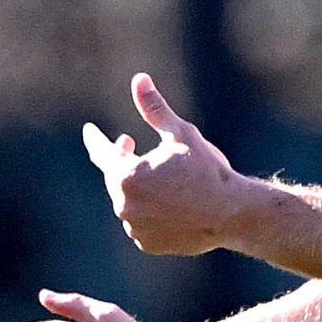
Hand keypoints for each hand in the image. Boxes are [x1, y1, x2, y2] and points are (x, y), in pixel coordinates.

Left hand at [81, 73, 250, 255]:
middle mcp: (125, 204)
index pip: (102, 152)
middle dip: (122, 159)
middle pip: (116, 177)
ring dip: (138, 186)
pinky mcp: (147, 243)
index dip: (95, 139)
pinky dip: (148, 210)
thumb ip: (155, 109)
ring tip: (159, 176)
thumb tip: (139, 79)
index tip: (89, 131)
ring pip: (129, 200)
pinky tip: (168, 202)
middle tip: (130, 142)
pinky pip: (141, 222)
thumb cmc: (207, 170)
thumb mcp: (181, 134)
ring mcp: (135, 227)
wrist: (232, 214)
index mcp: (127, 176)